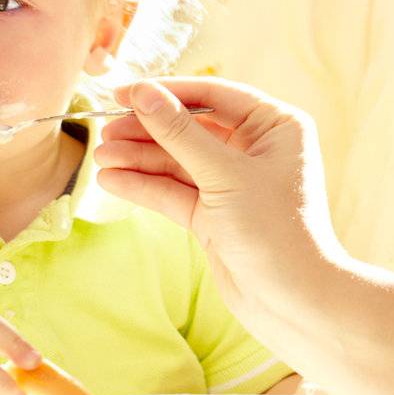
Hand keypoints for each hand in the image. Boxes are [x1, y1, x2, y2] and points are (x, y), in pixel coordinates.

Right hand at [93, 77, 346, 318]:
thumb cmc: (275, 231)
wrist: (293, 303)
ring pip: (178, 160)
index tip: (123, 91)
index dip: (167, 92)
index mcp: (275, 126)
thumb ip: (180, 133)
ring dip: (140, 157)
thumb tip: (143, 93)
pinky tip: (111, 179)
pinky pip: (174, 191)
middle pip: (191, 127)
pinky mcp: (215, 215)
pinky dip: (145, 185)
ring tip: (100, 155)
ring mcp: (234, 183)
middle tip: (105, 127)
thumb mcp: (224, 175)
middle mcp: (256, 149)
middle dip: (148, 129)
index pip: (213, 95)